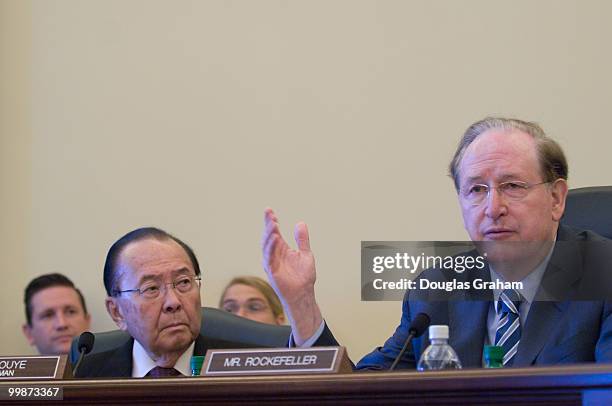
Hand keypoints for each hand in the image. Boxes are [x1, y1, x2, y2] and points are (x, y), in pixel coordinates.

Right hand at [262, 208, 322, 344]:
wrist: (303, 293)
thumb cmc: (303, 277)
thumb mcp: (306, 254)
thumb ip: (302, 240)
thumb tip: (300, 223)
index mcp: (281, 249)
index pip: (274, 232)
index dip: (271, 222)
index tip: (270, 211)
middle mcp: (274, 254)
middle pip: (268, 236)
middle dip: (268, 225)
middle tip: (269, 214)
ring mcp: (272, 262)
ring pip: (266, 245)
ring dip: (269, 234)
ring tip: (273, 223)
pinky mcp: (272, 271)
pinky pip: (269, 257)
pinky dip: (271, 247)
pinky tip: (275, 238)